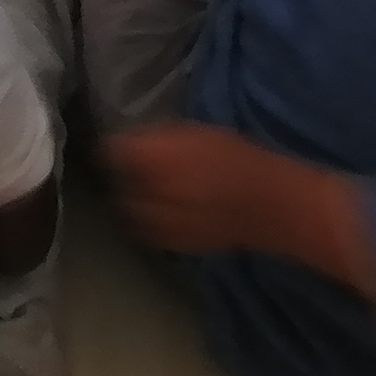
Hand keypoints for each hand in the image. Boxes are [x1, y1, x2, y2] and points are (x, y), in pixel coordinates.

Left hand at [106, 124, 282, 255]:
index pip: (110, 152)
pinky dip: (143, 223)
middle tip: (125, 170)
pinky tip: (155, 214)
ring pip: (126, 212)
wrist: (267, 203)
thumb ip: (158, 138)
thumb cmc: (234, 157)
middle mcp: (149, 190)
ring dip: (128, 201)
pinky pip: (145, 233)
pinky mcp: (173, 244)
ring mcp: (160, 222)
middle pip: (115, 184)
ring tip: (138, 193)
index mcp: (153, 157)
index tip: (110, 147)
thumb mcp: (193, 132)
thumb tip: (132, 141)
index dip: (108, 149)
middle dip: (117, 177)